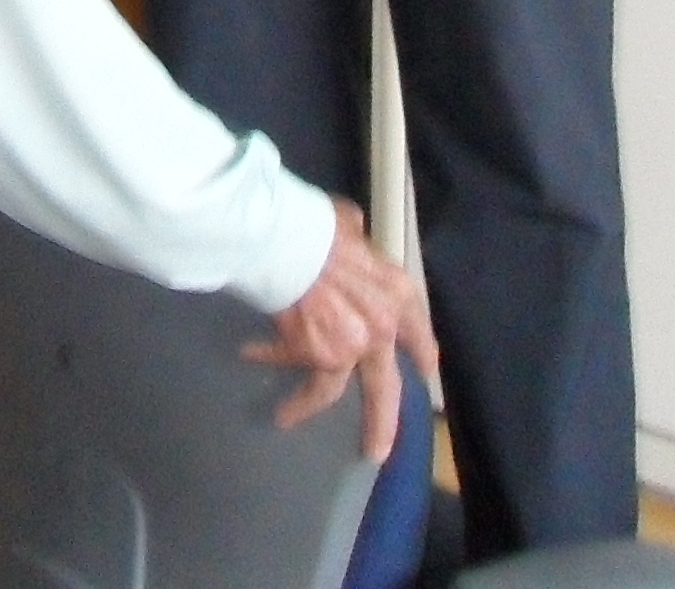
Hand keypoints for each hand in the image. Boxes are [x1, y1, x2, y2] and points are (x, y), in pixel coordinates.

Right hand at [242, 200, 432, 460]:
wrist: (288, 241)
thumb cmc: (317, 225)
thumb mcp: (350, 224)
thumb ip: (357, 237)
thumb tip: (352, 232)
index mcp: (398, 294)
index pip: (416, 333)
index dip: (420, 354)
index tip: (423, 372)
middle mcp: (382, 329)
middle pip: (385, 387)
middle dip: (382, 421)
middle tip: (378, 450)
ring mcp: (351, 348)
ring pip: (330, 391)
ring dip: (305, 406)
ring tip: (285, 417)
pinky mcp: (318, 357)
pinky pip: (290, 363)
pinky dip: (270, 359)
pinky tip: (250, 355)